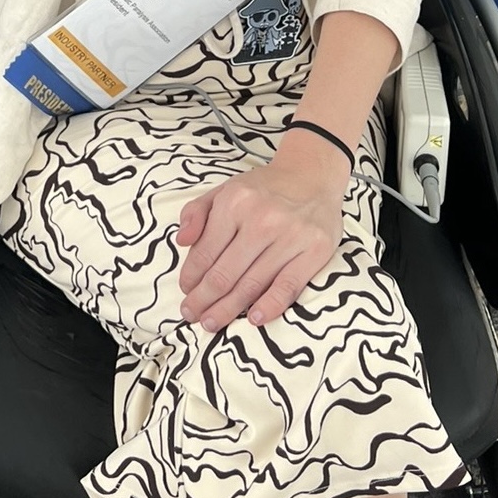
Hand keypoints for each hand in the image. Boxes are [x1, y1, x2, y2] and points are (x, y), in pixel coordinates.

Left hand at [176, 148, 348, 331]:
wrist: (312, 174)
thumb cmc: (264, 189)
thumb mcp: (224, 189)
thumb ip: (196, 212)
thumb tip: (182, 242)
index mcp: (235, 201)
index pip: (205, 252)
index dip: (191, 278)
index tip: (186, 291)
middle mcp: (262, 219)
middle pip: (225, 274)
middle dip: (203, 300)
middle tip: (192, 315)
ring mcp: (290, 236)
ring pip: (252, 284)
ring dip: (227, 309)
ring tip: (212, 323)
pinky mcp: (315, 250)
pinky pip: (288, 286)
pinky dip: (270, 306)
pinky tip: (253, 318)